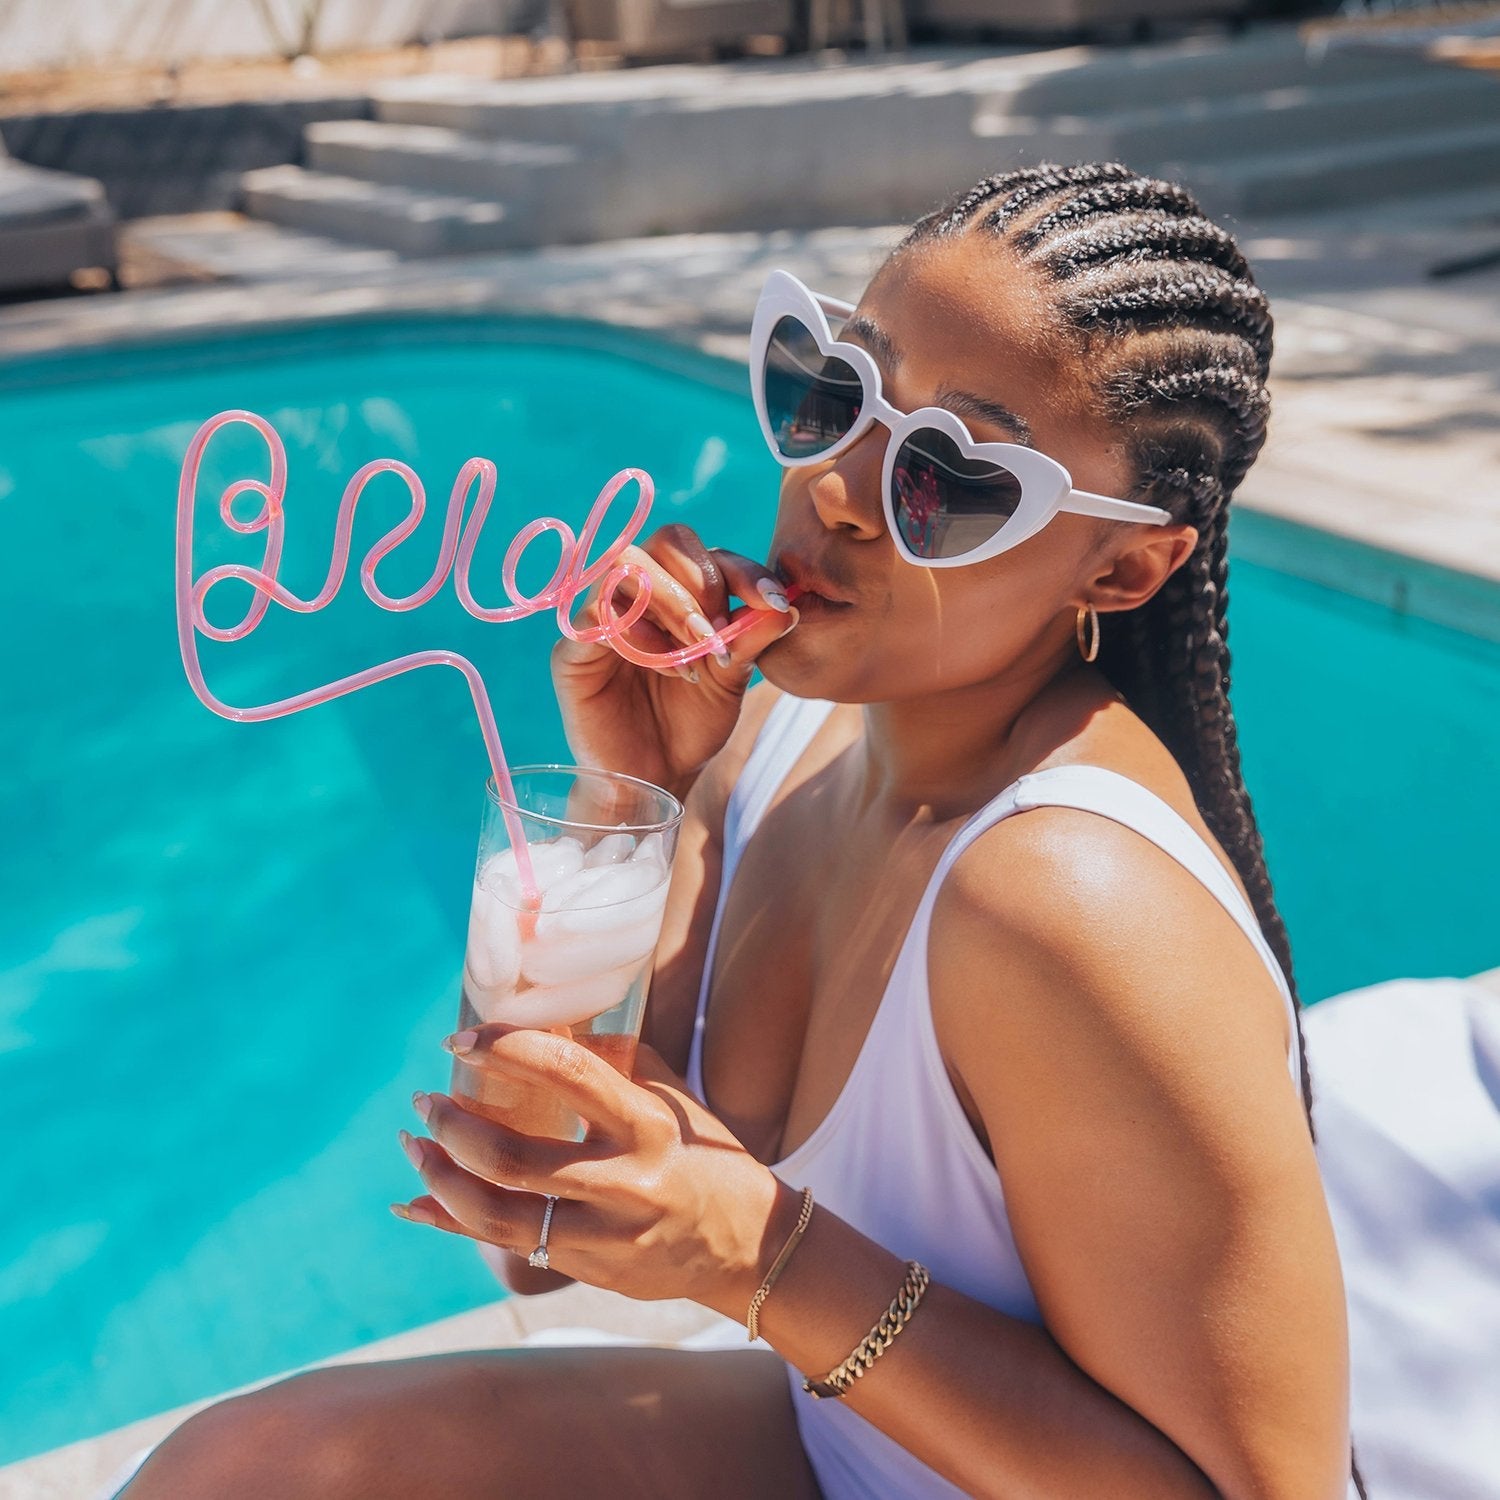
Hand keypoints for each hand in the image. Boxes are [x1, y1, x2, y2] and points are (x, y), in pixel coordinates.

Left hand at [392, 1026, 792, 1319]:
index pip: (565, 1073)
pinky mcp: (588, 1269)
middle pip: (512, 1158)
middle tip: (426, 1099)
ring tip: (414, 1143)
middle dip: (452, 1125)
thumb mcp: (671, 1099)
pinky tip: (411, 1205)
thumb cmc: (706, 1154)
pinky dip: (450, 1224)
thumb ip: (614, 1061)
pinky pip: (503, 1247)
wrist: (748, 1246)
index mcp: (648, 1123)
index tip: (461, 1039)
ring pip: (496, 1214)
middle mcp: (624, 1182)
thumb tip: (547, 1021)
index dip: (504, 1050)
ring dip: (440, 1177)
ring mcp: (603, 1235)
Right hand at [550, 523, 798, 799]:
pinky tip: (665, 666)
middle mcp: (638, 592)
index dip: (745, 570)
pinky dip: (638, 633)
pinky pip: (596, 613)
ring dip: (671, 601)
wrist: (656, 776)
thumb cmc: (690, 725)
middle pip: (667, 539)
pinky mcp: (573, 649)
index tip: (774, 602)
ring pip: (627, 562)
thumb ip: (750, 639)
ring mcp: (601, 615)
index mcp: (679, 591)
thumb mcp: (730, 681)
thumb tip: (786, 605)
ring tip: (695, 650)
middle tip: (717, 634)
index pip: (709, 552)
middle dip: (703, 582)